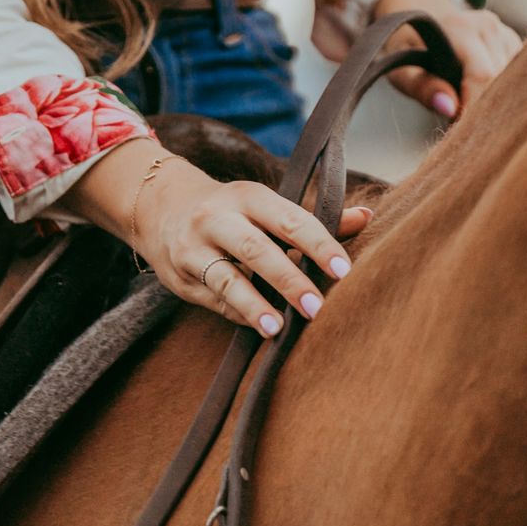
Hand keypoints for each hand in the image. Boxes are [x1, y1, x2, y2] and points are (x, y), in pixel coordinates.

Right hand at [60, 138, 372, 336]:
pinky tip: (260, 327)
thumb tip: (365, 217)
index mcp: (249, 196)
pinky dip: (238, 313)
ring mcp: (194, 246)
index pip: (291, 219)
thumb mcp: (266, 207)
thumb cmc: (232, 212)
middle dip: (288, 279)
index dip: (318, 244)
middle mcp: (218, 217)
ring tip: (278, 329)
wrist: (160, 207)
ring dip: (254, 305)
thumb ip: (314, 219)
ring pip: (226, 278)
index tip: (343, 270)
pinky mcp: (179, 275)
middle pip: (257, 248)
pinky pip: (212, 298)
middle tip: (317, 308)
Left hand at [372, 0, 521, 118]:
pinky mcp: (512, 41)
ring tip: (467, 103)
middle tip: (462, 123)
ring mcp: (503, 32)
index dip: (474, 107)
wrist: (421, 15)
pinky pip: (515, 75)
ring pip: (511, 81)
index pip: (482, 76)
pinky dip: (499, 91)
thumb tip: (449, 107)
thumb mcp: (401, 69)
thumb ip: (422, 87)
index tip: (460, 128)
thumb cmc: (407, 47)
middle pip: (499, 81)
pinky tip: (480, 93)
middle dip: (483, 107)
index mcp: (460, 28)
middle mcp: (487, 26)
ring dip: (492, 100)